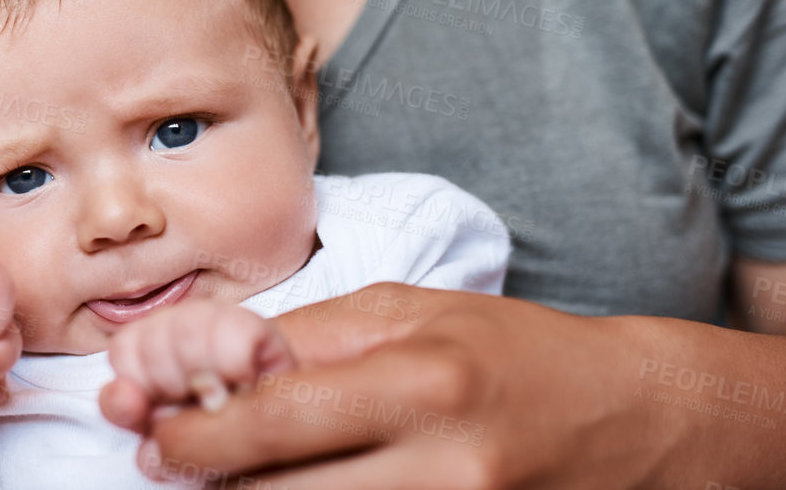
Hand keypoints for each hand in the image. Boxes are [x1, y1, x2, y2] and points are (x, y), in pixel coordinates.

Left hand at [99, 283, 672, 488]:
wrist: (637, 418)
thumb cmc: (514, 353)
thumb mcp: (413, 312)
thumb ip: (309, 337)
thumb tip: (208, 358)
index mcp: (424, 381)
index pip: (276, 419)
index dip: (194, 434)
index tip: (149, 429)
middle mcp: (445, 465)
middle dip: (209, 481)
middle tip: (167, 461)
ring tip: (224, 479)